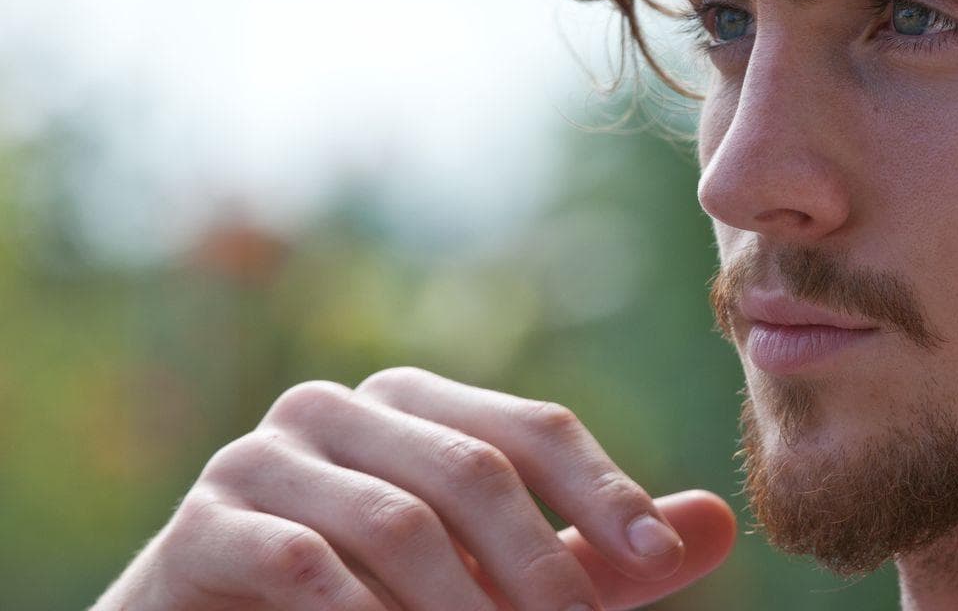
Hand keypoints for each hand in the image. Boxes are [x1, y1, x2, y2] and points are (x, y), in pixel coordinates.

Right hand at [92, 366, 736, 610]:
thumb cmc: (373, 601)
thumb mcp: (497, 582)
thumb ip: (596, 555)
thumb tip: (720, 523)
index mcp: (417, 402)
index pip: (533, 429)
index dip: (604, 493)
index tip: (657, 562)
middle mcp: (340, 408)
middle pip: (474, 469)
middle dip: (539, 564)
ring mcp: (262, 458)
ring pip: (397, 523)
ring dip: (462, 604)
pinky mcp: (202, 525)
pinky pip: (302, 565)